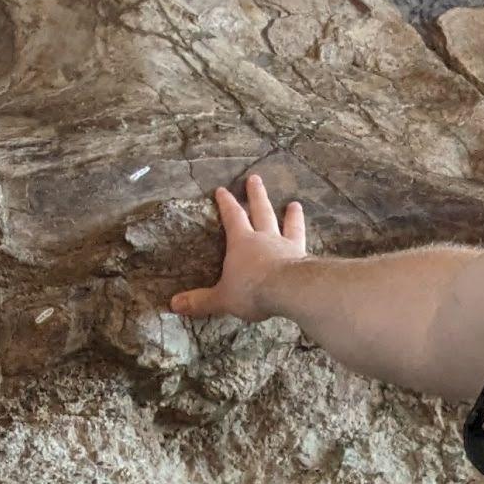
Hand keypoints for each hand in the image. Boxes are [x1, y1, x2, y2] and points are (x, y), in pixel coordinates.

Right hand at [169, 171, 307, 323]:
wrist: (289, 290)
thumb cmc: (251, 290)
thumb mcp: (222, 298)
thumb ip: (201, 301)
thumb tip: (173, 304)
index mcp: (242, 242)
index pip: (232, 217)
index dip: (226, 203)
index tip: (222, 189)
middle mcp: (265, 238)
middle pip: (261, 211)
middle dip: (256, 195)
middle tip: (255, 178)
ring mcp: (287, 246)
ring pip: (288, 224)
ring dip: (291, 215)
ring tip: (295, 204)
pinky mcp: (304, 257)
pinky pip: (304, 244)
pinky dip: (305, 238)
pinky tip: (310, 239)